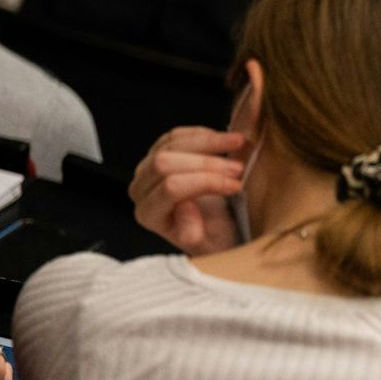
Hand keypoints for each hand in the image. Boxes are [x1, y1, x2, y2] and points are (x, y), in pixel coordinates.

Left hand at [130, 128, 246, 254]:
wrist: (215, 228)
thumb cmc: (213, 237)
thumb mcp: (209, 245)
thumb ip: (192, 233)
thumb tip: (185, 206)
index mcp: (149, 215)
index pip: (171, 188)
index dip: (206, 182)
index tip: (236, 186)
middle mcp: (141, 189)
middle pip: (164, 163)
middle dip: (206, 162)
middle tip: (238, 168)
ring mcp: (148, 168)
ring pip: (171, 144)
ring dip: (209, 141)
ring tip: (239, 143)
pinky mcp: (159, 152)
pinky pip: (176, 135)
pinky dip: (202, 133)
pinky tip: (223, 139)